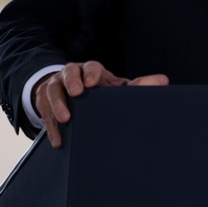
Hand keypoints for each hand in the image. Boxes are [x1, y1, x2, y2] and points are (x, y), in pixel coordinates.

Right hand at [33, 60, 168, 147]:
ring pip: (53, 91)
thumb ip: (138, 86)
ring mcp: (56, 86)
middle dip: (72, 82)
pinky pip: (43, 112)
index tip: (92, 82)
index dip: (91, 73)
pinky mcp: (43, 100)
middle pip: (69, 73)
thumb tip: (164, 81)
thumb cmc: (101, 91)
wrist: (72, 91)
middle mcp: (72, 75)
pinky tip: (58, 140)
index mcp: (92, 71)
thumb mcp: (118, 88)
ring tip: (66, 119)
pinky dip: (50, 127)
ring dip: (57, 105)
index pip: (91, 67)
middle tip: (77, 92)